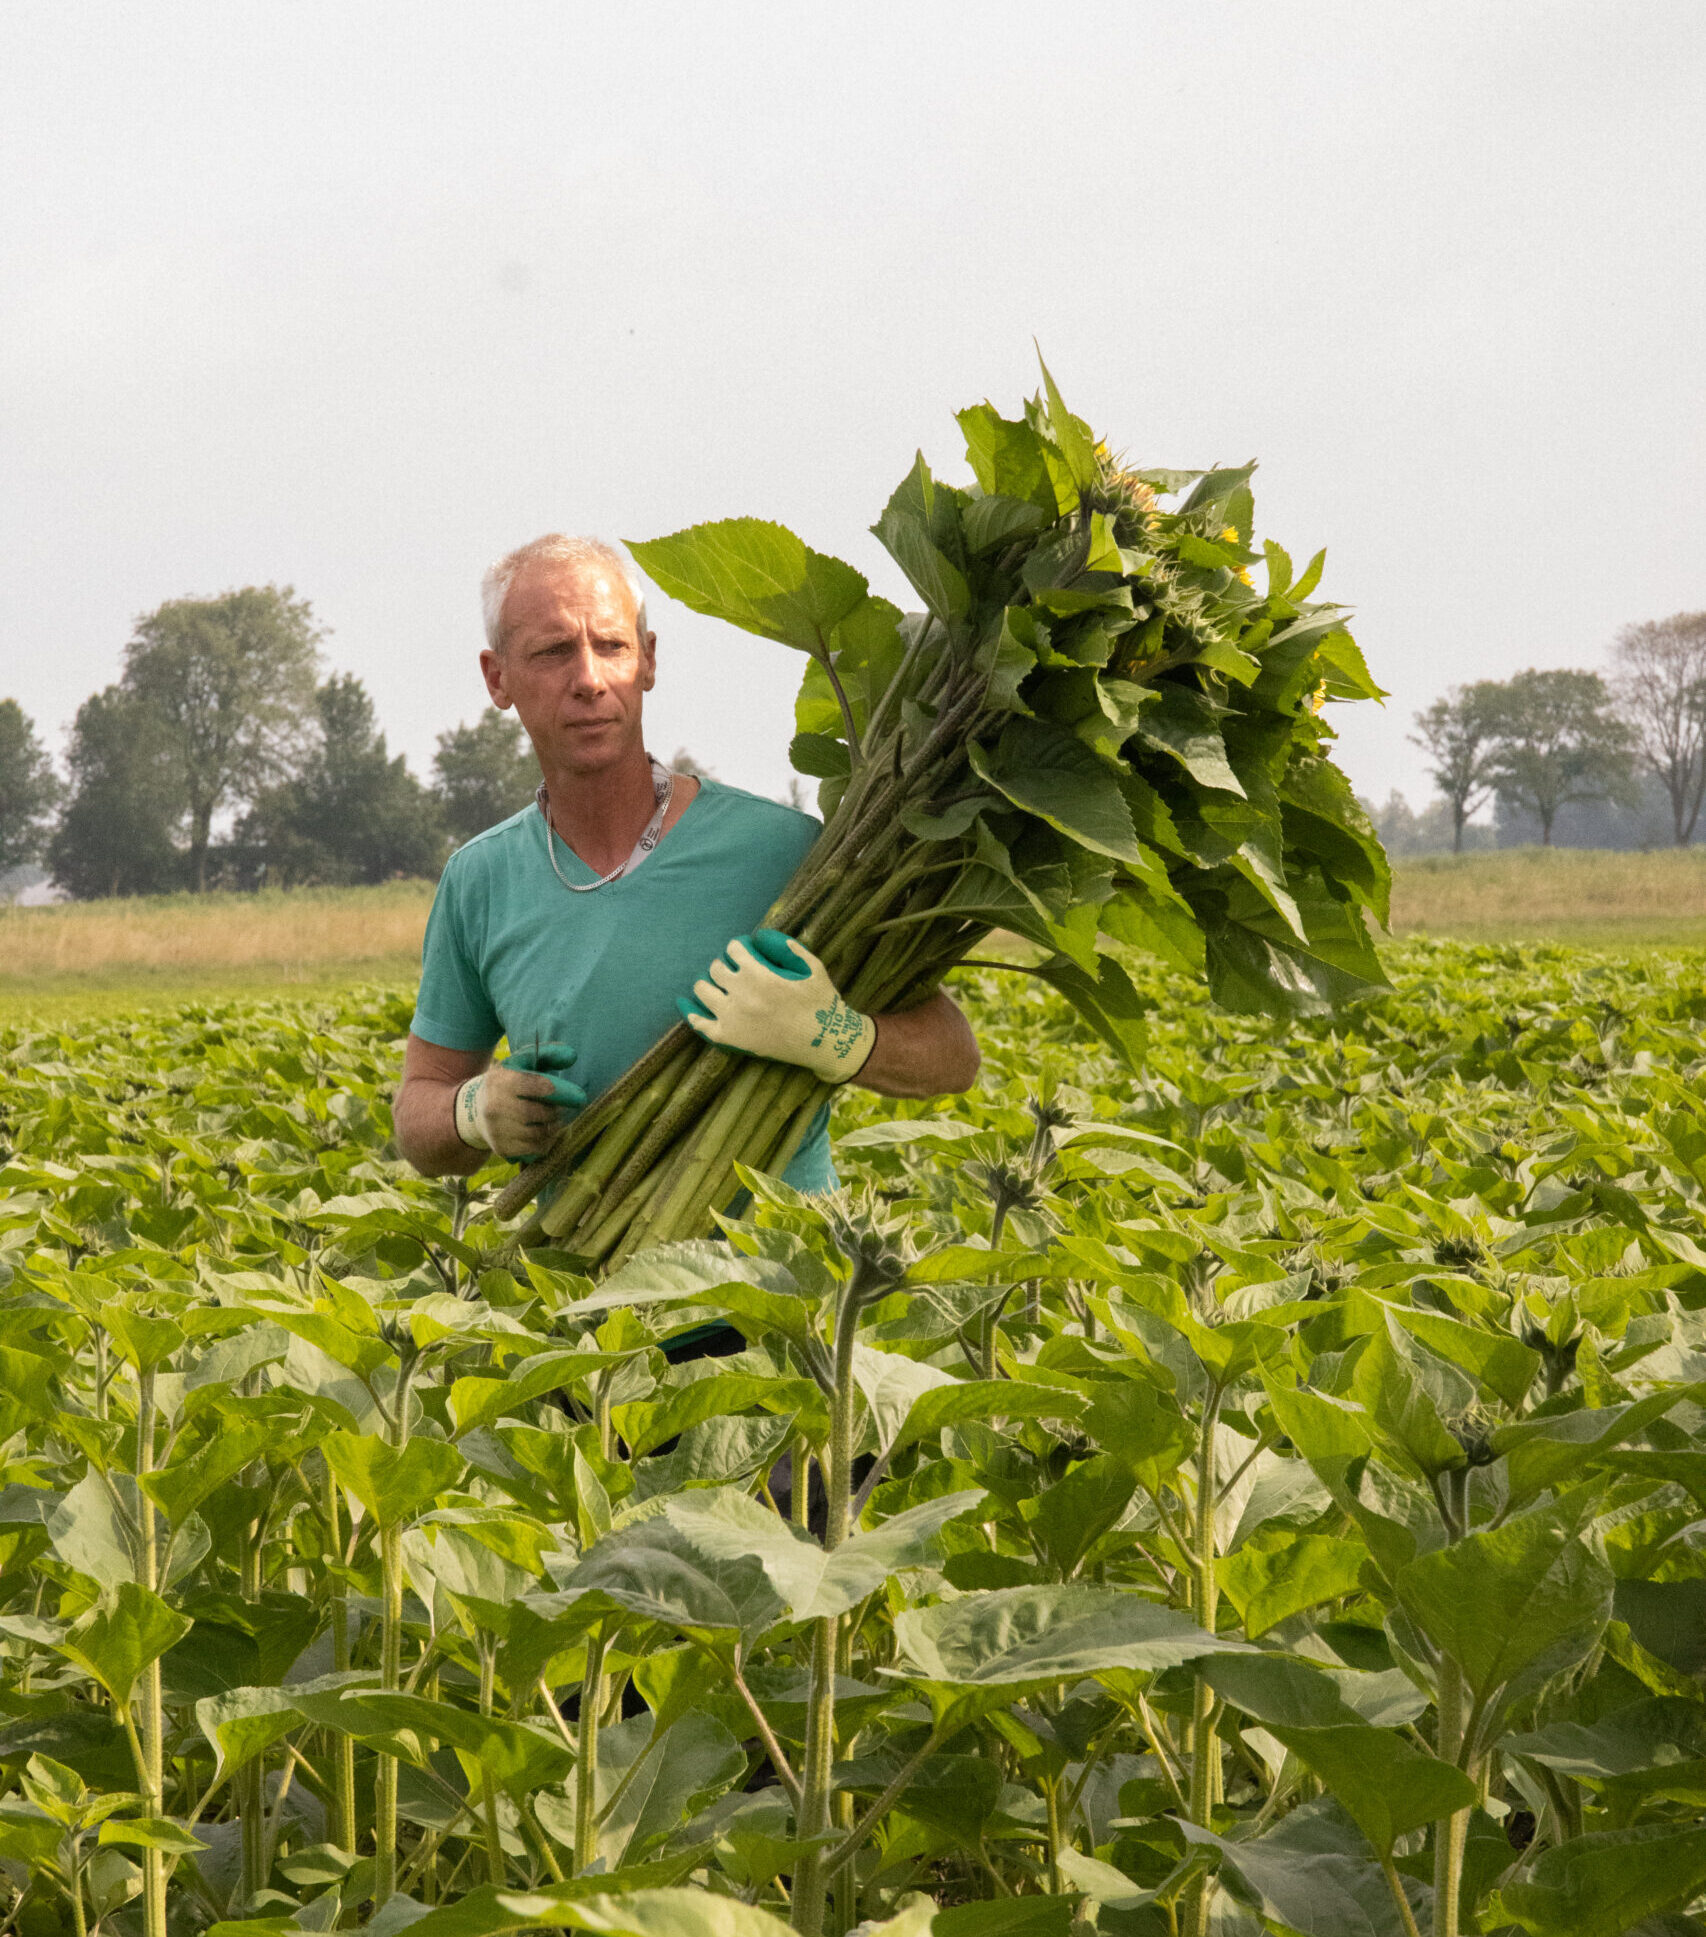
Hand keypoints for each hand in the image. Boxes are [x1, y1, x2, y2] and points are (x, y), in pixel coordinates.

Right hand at [453, 1042, 587, 1158]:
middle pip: (538, 1113)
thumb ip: (548, 1054)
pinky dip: (546, 1142)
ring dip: (553, 1127)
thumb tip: (572, 1055)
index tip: (576, 1096)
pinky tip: (545, 1133)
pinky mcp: (501, 1148)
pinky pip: (534, 1149)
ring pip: (538, 1133)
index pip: (536, 1085)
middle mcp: (494, 1106)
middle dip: (555, 1111)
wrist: (476, 1111)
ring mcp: (496, 1129)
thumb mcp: (522, 1062)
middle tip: (560, 1108)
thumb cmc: (509, 1083)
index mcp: (500, 1080)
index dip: (560, 1091)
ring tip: (553, 1120)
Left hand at [678, 930, 875, 1084]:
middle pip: (715, 968)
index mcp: (759, 974)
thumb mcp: (813, 967)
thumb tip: (763, 936)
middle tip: (729, 970)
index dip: (737, 947)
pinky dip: (692, 1014)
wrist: (825, 1042)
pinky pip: (700, 1024)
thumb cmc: (822, 1003)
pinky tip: (689, 1007)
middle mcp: (741, 994)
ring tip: (712, 986)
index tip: (740, 951)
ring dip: (706, 984)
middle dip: (722, 965)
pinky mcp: (729, 1038)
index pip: (733, 949)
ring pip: (702, 991)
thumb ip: (789, 947)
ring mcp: (732, 1017)